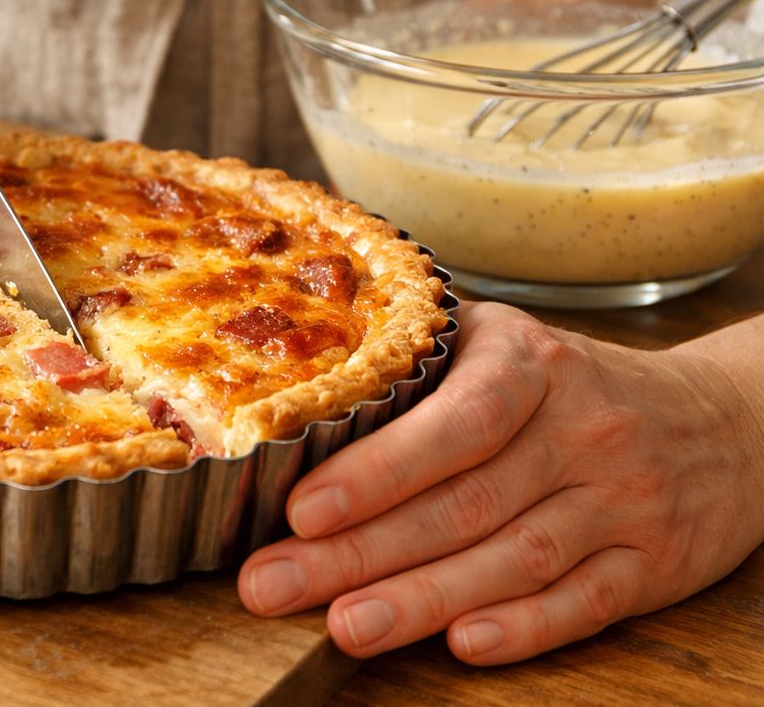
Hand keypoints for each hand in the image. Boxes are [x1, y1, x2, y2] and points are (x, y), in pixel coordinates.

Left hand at [239, 301, 763, 662]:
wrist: (722, 421)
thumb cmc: (572, 385)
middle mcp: (580, 430)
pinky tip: (462, 646)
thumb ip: (421, 370)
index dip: (377, 470)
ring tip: (345, 627)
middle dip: (358, 552)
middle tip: (273, 585)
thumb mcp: (505, 346)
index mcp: (530, 363)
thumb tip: (291, 406)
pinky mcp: (652, 563)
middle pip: (462, 502)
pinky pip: (583, 603)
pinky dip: (523, 629)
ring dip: (422, 600)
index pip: (452, 423)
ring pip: (512, 558)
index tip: (302, 509)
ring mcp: (620, 500)